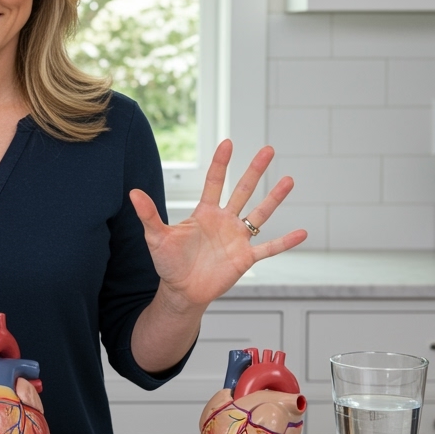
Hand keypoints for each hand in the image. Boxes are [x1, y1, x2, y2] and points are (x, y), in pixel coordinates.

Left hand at [129, 140, 305, 311]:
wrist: (181, 291)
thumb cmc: (168, 264)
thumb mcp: (156, 237)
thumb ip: (148, 215)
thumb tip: (132, 193)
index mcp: (205, 213)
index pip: (214, 182)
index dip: (221, 163)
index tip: (229, 142)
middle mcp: (224, 221)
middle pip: (242, 190)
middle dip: (254, 170)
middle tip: (268, 149)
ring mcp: (237, 238)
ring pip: (260, 214)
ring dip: (274, 198)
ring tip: (289, 180)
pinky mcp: (245, 258)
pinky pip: (269, 248)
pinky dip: (285, 242)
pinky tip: (302, 233)